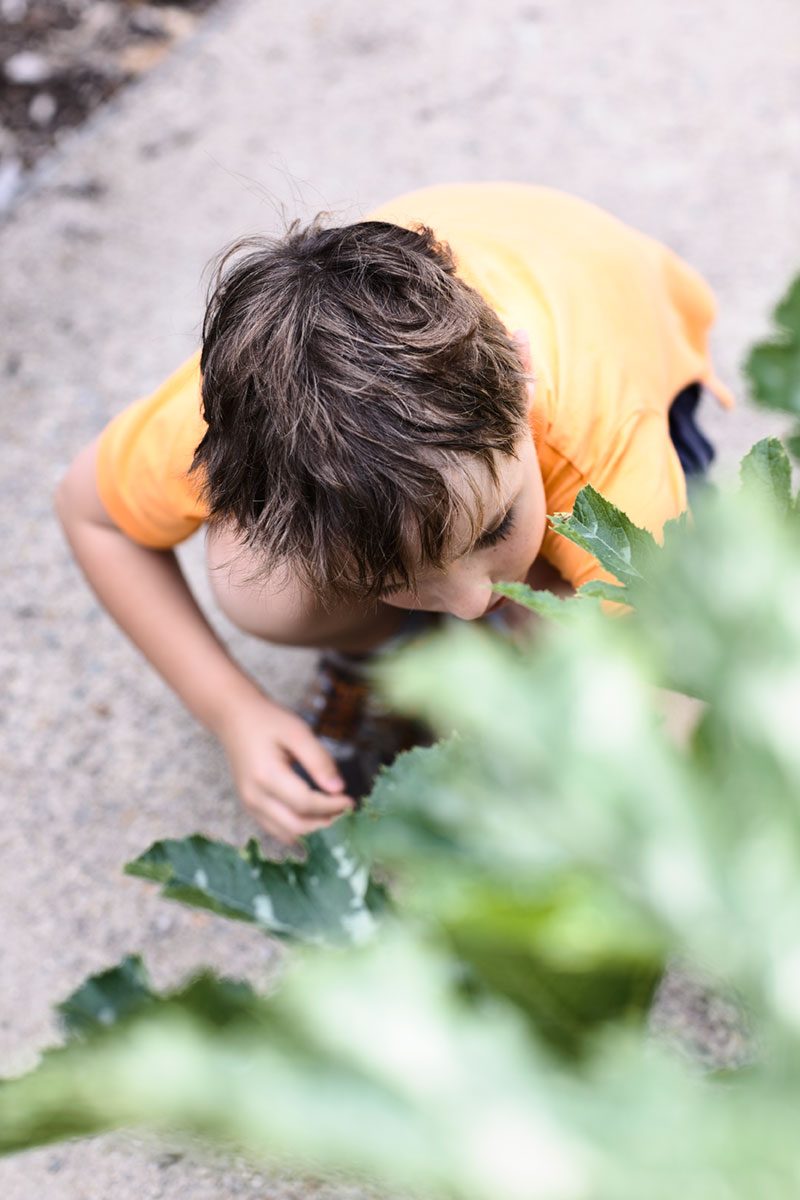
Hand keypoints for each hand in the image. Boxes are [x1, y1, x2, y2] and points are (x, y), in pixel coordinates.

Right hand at [214, 686, 354, 845]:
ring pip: (286, 833)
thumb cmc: (268, 721)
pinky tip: (313, 815)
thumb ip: (318, 760)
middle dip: (324, 821)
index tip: (350, 800)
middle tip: (344, 810)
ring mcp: (249, 805)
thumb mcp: (297, 732)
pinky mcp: (250, 807)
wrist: (234, 718)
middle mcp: (254, 797)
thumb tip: (338, 789)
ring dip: (312, 828)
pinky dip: (297, 828)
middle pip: (296, 825)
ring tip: (332, 813)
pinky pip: (276, 829)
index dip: (331, 806)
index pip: (305, 803)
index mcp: (266, 776)